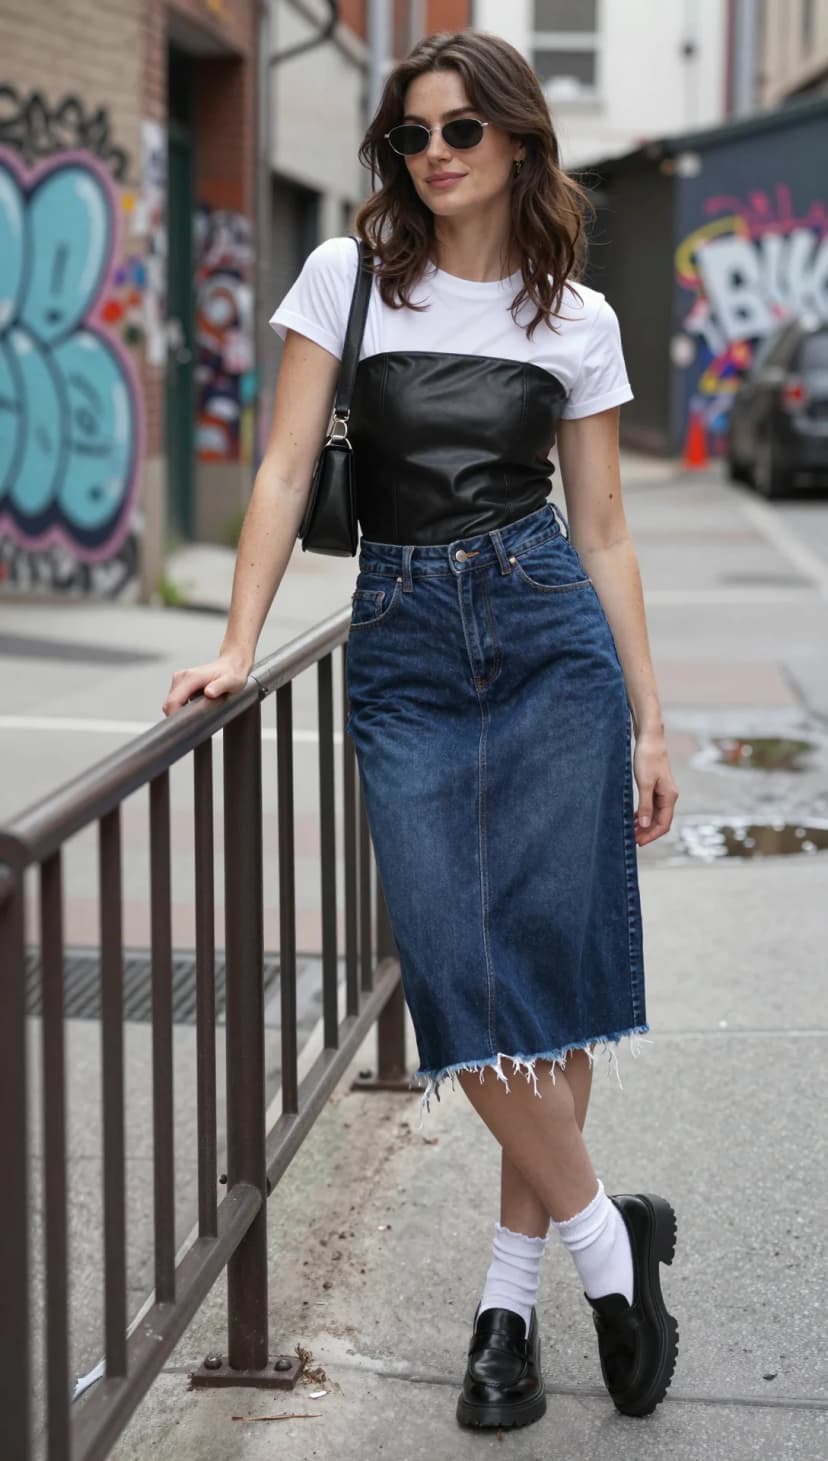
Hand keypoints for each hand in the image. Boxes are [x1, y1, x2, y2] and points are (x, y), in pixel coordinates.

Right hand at [162, 651, 250, 716]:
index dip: (176, 716)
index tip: (186, 725)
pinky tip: (195, 708)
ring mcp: (180, 680)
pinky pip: (175, 700)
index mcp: (191, 677)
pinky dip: (182, 708)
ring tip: (198, 713)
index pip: (173, 701)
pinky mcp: (181, 684)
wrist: (231, 665)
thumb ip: (219, 687)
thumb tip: (209, 693)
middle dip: (178, 715)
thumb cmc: (232, 674)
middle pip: (169, 703)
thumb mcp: (231, 682)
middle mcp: (181, 677)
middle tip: (195, 721)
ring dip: (180, 712)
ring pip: (171, 703)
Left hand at [632, 730, 678, 846]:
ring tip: (631, 831)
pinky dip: (643, 815)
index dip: (651, 835)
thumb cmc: (648, 758)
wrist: (650, 740)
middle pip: (660, 822)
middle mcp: (669, 797)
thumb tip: (645, 825)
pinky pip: (651, 807)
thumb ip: (645, 805)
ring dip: (644, 825)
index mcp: (669, 797)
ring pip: (655, 815)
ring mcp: (663, 793)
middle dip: (647, 832)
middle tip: (632, 839)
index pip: (663, 824)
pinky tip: (633, 818)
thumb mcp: (644, 783)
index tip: (638, 842)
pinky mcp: (656, 788)